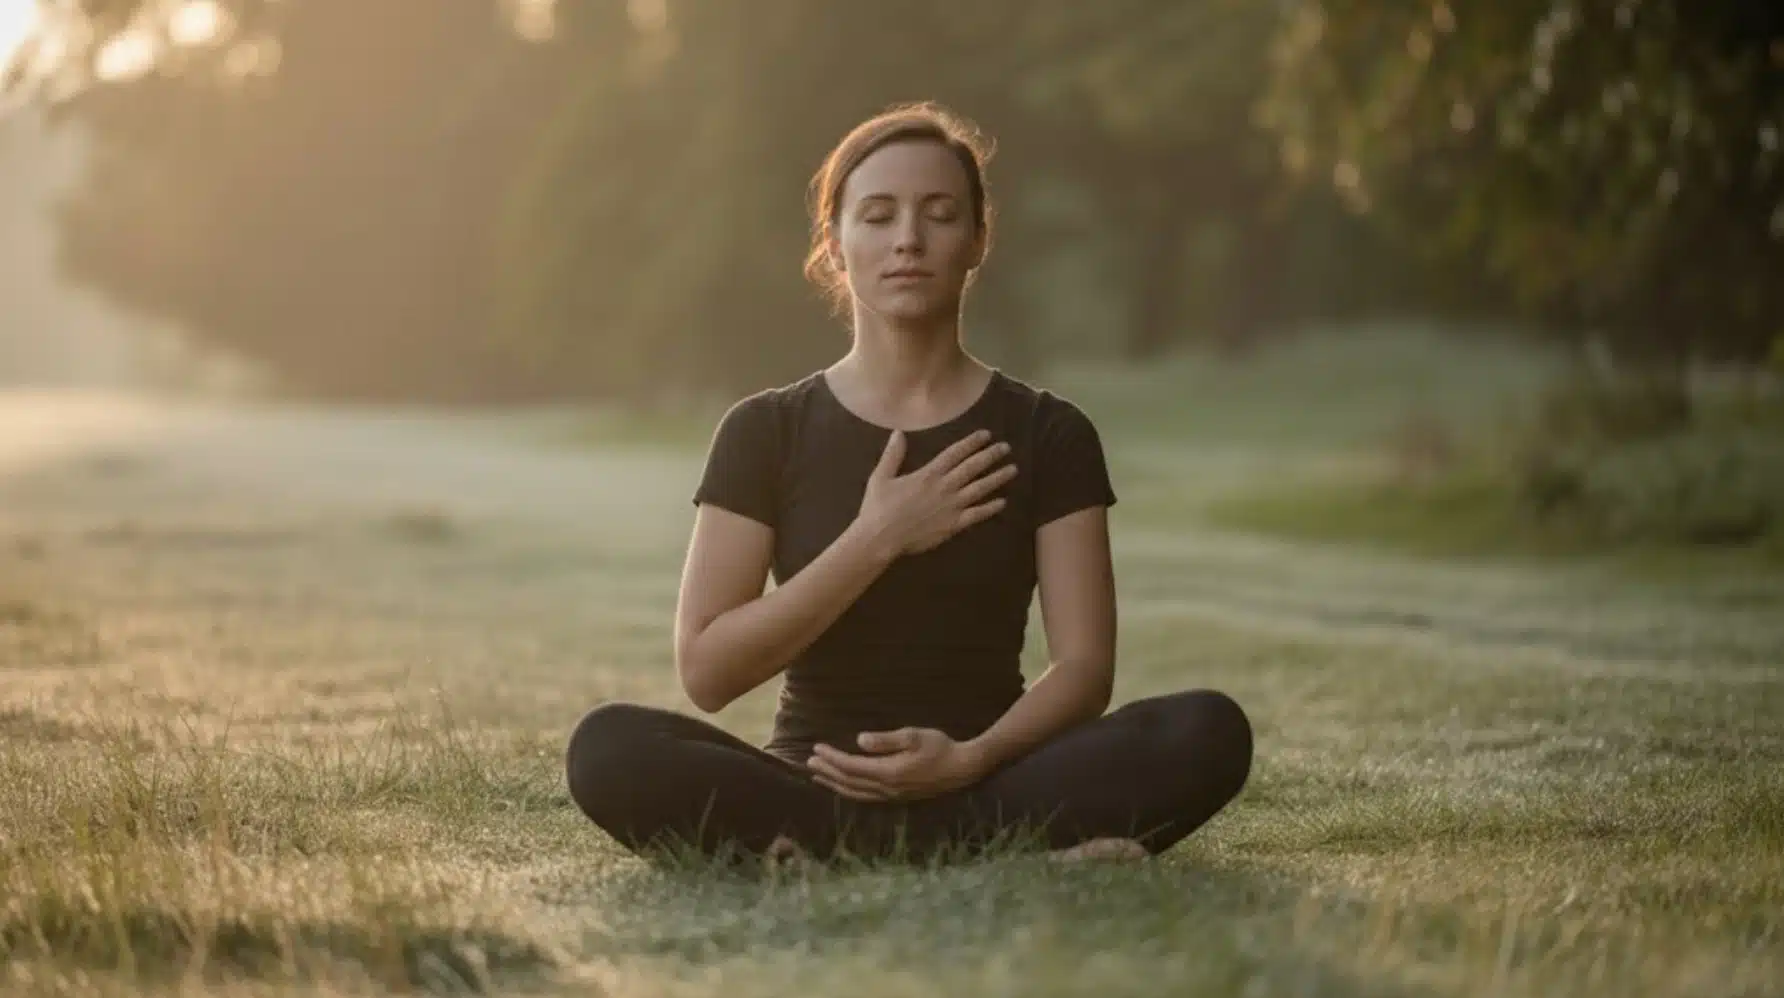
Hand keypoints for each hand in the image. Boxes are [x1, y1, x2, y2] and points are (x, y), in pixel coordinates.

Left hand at [807, 727, 986, 801]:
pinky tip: (845, 786)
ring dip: (835, 784)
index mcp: (889, 772)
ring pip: (856, 793)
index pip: (852, 767)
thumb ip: (886, 740)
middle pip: (849, 782)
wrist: (963, 768)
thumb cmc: (940, 746)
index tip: (817, 748)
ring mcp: (892, 795)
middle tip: (809, 762)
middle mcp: (887, 788)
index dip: (832, 758)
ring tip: (818, 776)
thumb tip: (859, 740)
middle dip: (828, 771)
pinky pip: (866, 797)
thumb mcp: (913, 736)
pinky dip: (850, 791)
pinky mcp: (897, 797)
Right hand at [857, 429, 1015, 556]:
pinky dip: (990, 508)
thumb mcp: (881, 476)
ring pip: (980, 489)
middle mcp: (944, 487)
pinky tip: (1003, 502)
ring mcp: (951, 506)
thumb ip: (893, 454)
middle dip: (991, 455)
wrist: (880, 537)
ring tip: (1012, 469)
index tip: (986, 435)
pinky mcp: (953, 525)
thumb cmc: (878, 507)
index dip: (972, 443)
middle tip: (1006, 447)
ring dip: (997, 478)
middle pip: (972, 467)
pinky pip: (976, 515)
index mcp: (928, 474)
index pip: (955, 453)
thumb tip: (898, 432)